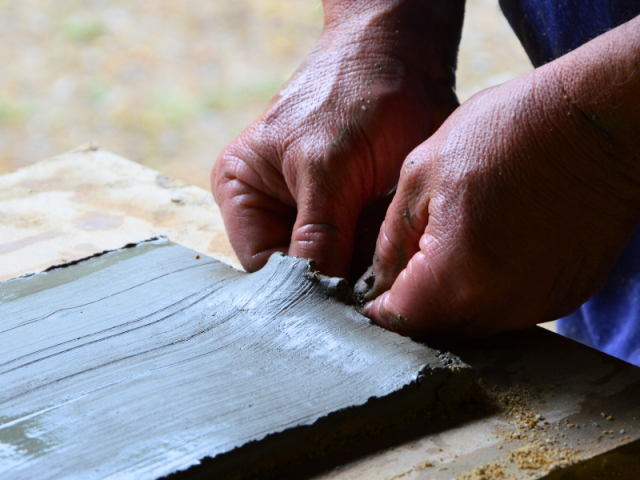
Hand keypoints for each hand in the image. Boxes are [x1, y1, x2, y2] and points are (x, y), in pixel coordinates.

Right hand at [211, 0, 463, 278]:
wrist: (402, 57)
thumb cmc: (352, 94)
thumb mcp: (327, 165)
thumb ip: (318, 234)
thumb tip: (318, 305)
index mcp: (243, 194)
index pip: (263, 268)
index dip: (299, 292)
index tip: (339, 307)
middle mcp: (276, 211)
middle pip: (300, 274)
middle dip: (334, 284)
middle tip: (367, 296)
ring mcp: (319, 217)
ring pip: (337, 270)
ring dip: (362, 273)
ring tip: (385, 265)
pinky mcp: (356, 218)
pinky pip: (365, 256)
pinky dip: (382, 258)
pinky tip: (397, 250)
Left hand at [356, 27, 639, 336]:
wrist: (599, 120)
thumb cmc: (508, 133)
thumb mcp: (423, 173)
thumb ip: (393, 238)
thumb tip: (380, 277)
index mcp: (459, 277)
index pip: (402, 319)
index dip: (380, 307)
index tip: (371, 295)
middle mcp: (503, 305)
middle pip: (440, 329)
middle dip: (415, 307)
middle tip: (403, 274)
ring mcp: (540, 304)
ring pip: (476, 323)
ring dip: (451, 301)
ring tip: (445, 257)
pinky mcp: (566, 294)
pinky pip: (511, 309)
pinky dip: (489, 292)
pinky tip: (487, 253)